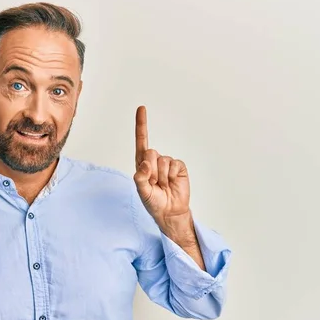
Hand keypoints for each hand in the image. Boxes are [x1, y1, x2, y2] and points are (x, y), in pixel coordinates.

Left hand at [133, 106, 190, 228]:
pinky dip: (171, 176)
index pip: (141, 141)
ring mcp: (167, 163)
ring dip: (162, 177)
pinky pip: (174, 165)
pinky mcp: (178, 167)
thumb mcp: (142, 191)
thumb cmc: (153, 201)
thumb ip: (140, 177)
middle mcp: (154, 160)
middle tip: (154, 183)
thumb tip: (145, 164)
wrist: (170, 211)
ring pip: (162, 160)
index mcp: (142, 164)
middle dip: (151, 170)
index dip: (142, 124)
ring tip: (163, 186)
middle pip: (150, 153)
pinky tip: (172, 184)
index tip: (142, 108)